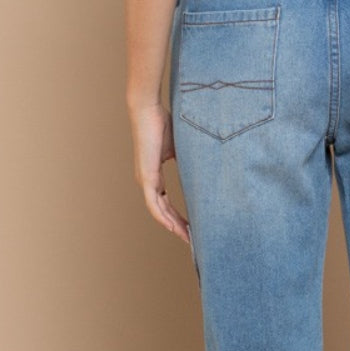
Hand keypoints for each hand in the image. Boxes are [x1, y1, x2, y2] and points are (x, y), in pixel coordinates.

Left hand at [128, 101, 191, 245]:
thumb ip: (188, 160)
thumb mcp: (180, 147)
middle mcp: (147, 181)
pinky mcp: (145, 178)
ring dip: (173, 226)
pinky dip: (163, 217)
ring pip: (159, 212)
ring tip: (187, 237)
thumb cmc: (163, 124)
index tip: (191, 226)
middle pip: (163, 211)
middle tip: (192, 239)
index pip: (166, 202)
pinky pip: (154, 204)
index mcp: (154, 176)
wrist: (148, 111)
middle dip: (178, 226)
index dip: (178, 216)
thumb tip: (205, 165)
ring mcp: (145, 181)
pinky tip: (173, 227)